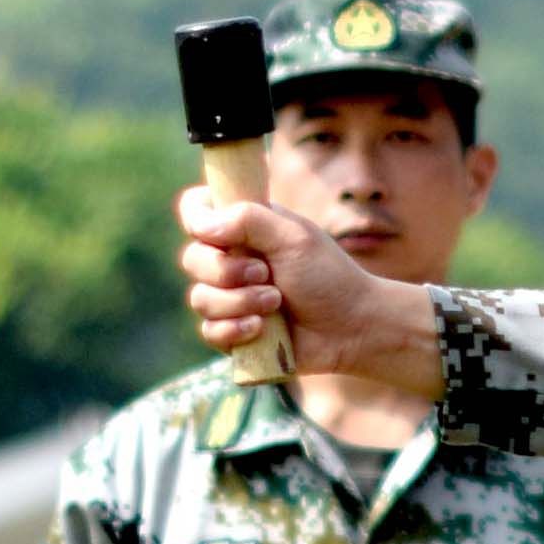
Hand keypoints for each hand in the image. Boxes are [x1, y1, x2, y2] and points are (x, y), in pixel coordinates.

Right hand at [177, 190, 439, 394]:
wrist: (352, 328)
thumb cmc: (328, 276)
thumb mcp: (292, 237)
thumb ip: (247, 219)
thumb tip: (202, 227)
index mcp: (242, 228)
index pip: (196, 210)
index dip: (196, 220)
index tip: (216, 233)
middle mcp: (231, 260)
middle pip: (191, 258)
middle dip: (226, 271)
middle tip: (266, 274)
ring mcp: (230, 297)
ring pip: (199, 299)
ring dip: (238, 302)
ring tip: (275, 303)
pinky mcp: (233, 332)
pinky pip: (209, 332)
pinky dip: (233, 330)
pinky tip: (261, 329)